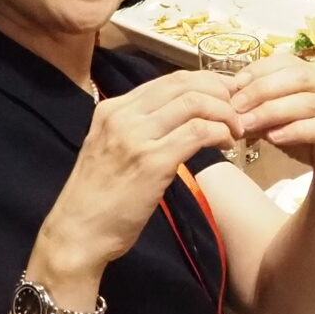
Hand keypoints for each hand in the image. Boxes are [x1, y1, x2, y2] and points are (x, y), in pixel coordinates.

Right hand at [35, 71, 244, 278]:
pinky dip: (220, 133)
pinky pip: (198, 132)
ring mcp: (136, 137)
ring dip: (225, 113)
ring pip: (195, 103)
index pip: (168, 80)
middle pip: (184, 84)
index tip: (224, 96)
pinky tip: (226, 145)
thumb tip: (176, 118)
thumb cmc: (97, 198)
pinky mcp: (152, 162)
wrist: (77, 233)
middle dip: (220, 92)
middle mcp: (123, 115)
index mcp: (112, 108)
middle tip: (237, 110)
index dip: (204, 82)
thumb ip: (136, 128)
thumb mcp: (109, 148)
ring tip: (235, 130)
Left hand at [228, 56, 314, 191]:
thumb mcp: (278, 121)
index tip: (233, 85)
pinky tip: (275, 137)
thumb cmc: (309, 137)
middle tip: (236, 107)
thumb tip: (227, 105)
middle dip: (262, 89)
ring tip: (248, 124)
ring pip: (308, 101)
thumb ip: (257, 110)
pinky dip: (296, 130)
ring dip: (273, 111)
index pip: (284, 61)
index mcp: (312, 76)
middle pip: (297, 76)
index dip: (257, 71)